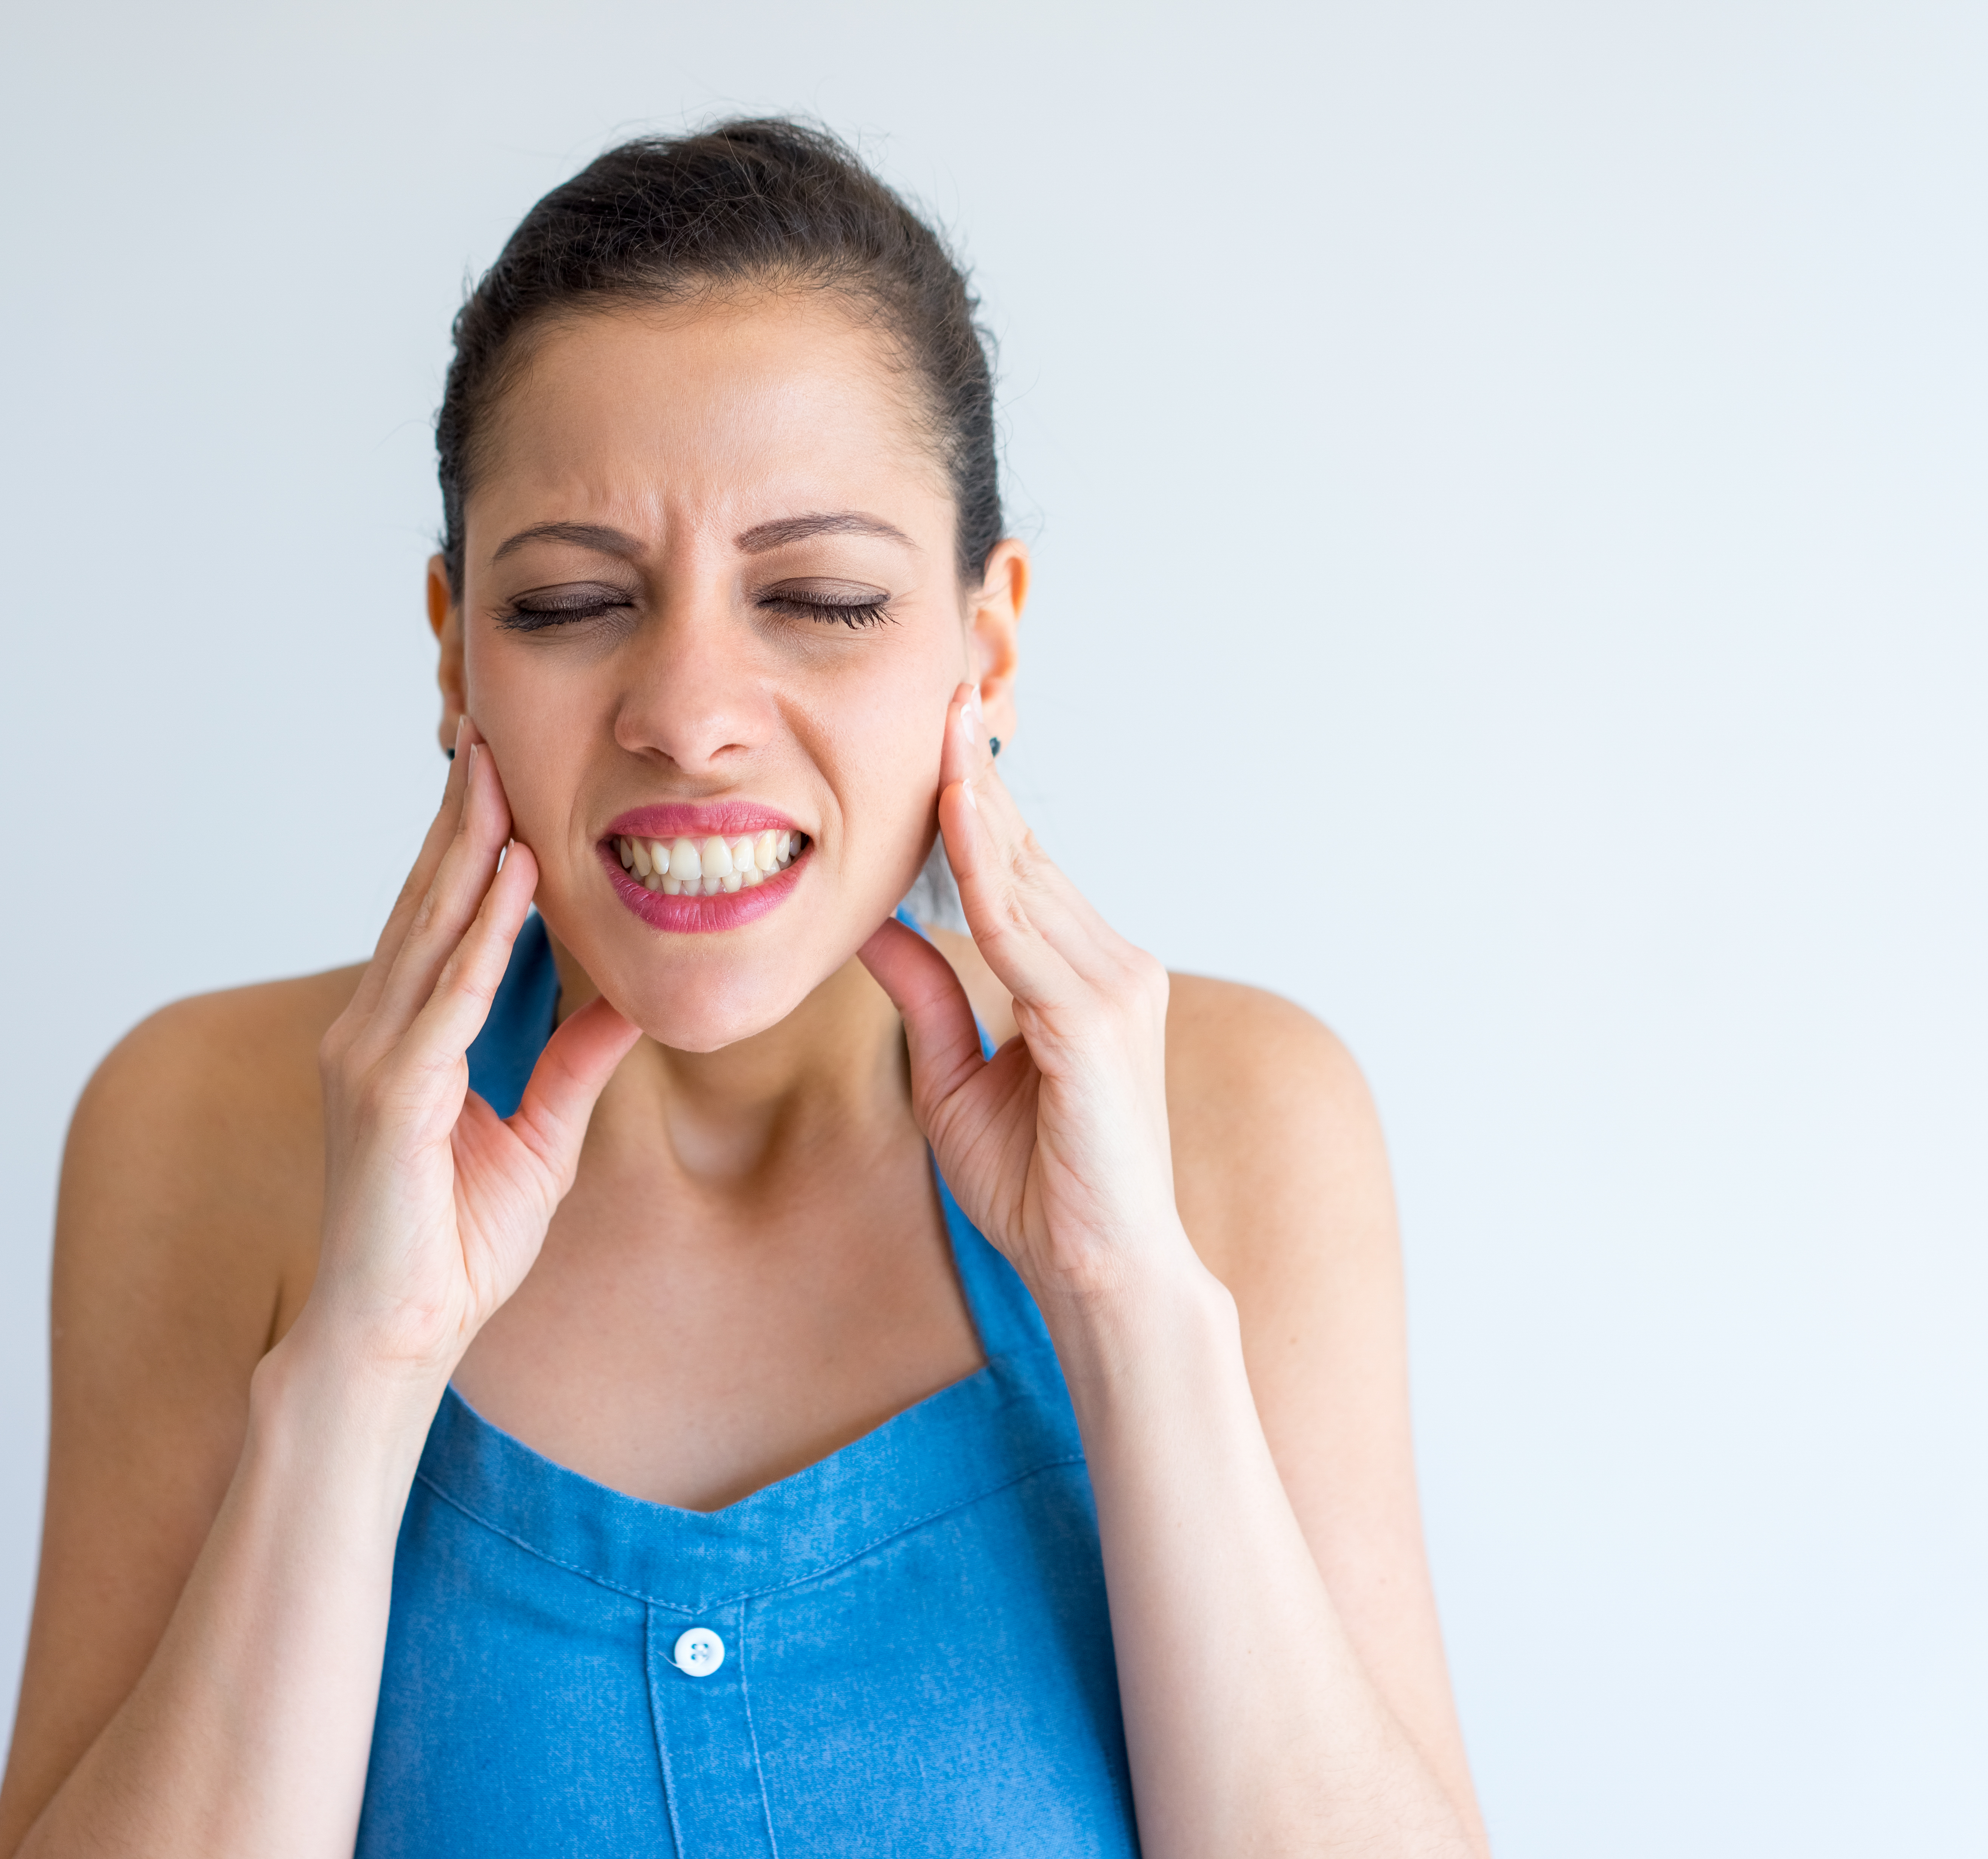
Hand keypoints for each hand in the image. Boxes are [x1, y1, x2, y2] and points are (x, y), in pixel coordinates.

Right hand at [302, 719, 640, 1380]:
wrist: (395, 1339)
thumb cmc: (451, 1252)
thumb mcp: (539, 1141)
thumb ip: (571, 1068)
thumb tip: (625, 1008)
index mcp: (400, 1040)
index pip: (438, 921)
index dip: (470, 846)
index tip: (503, 777)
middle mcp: (371, 1033)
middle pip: (424, 903)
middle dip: (461, 818)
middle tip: (490, 733)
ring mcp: (370, 1060)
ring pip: (428, 931)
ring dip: (468, 850)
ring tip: (499, 775)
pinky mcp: (391, 1096)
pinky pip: (445, 998)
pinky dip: (478, 935)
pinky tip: (511, 880)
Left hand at [857, 686, 1203, 1310]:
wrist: (1098, 1273)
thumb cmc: (1038, 1187)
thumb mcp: (949, 1078)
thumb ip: (924, 996)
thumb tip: (870, 924)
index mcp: (1084, 978)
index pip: (1017, 873)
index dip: (975, 803)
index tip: (936, 736)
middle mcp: (1113, 966)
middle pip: (1026, 855)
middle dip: (978, 775)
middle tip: (937, 692)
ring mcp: (1117, 986)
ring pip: (1025, 877)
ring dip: (978, 799)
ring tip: (938, 724)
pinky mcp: (1098, 1017)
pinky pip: (1024, 926)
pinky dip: (986, 866)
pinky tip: (954, 811)